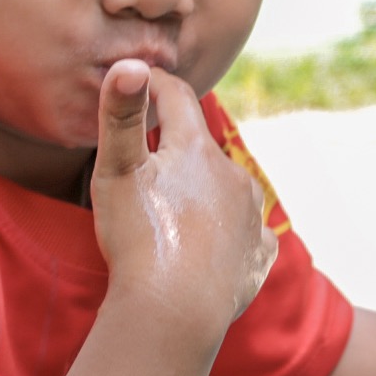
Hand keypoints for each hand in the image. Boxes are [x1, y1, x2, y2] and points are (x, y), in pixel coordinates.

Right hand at [89, 59, 277, 334]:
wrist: (175, 312)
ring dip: (206, 189)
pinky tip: (213, 246)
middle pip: (202, 147)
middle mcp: (233, 176)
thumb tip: (129, 63)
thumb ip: (121, 115)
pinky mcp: (257, 256)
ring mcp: (250, 217)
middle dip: (178, 145)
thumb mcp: (118, 171)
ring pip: (228, 188)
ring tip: (178, 207)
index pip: (178, 98)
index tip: (141, 81)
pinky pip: (246, 234)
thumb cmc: (140, 238)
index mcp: (198, 150)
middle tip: (150, 157)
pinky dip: (230, 233)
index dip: (156, 85)